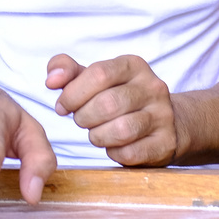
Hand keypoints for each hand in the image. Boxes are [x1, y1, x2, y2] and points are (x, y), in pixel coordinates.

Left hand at [46, 54, 177, 166]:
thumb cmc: (119, 98)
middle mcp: (152, 87)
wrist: (166, 122)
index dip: (73, 93)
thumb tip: (52, 80)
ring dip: (98, 136)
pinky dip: (114, 152)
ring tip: (95, 133)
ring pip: (121, 130)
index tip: (62, 106)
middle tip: (80, 121)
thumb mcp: (94, 79)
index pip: (99, 73)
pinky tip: (113, 146)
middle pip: (108, 103)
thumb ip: (67, 71)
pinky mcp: (165, 143)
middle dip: (84, 117)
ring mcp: (163, 115)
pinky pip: (131, 153)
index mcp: (133, 65)